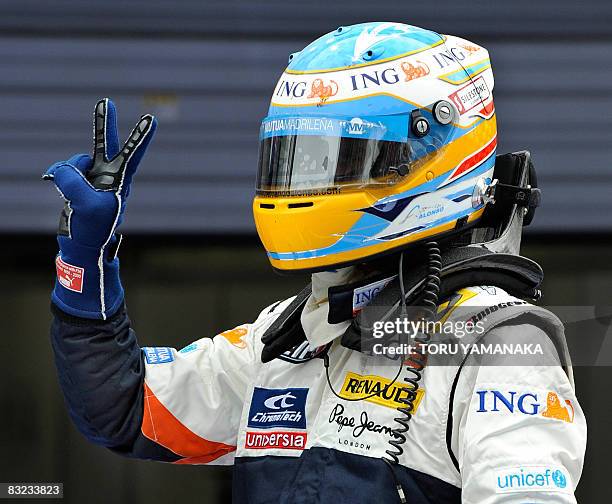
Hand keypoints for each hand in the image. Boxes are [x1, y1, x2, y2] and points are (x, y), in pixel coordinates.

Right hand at [44, 98, 155, 246]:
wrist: (83, 243)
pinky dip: (58, 176)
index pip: (133, 154)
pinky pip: (64, 170)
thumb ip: (73, 181)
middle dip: (104, 123)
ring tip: (75, 196)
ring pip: (77, 161)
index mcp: (120, 180)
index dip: (140, 136)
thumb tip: (62, 168)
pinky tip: (60, 186)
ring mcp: (92, 177)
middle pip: (106, 144)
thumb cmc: (94, 228)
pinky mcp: (77, 182)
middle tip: (106, 101)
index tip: (151, 119)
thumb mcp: (86, 204)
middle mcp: (108, 174)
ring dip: (70, 173)